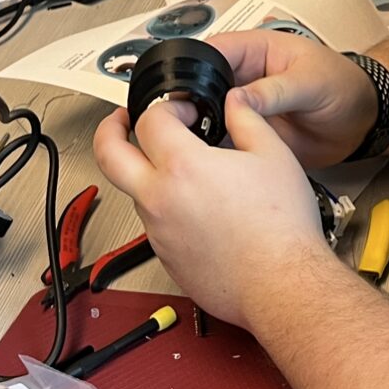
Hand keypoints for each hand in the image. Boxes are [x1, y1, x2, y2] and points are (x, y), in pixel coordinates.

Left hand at [92, 90, 339, 329]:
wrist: (280, 284)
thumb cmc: (281, 229)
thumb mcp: (273, 154)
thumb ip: (247, 119)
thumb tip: (235, 103)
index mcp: (183, 167)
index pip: (150, 120)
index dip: (167, 107)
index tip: (185, 112)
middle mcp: (159, 199)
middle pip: (107, 155)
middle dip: (109, 129)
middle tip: (122, 122)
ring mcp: (157, 232)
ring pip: (135, 192)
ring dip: (148, 174)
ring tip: (186, 172)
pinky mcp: (166, 258)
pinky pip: (155, 225)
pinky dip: (168, 209)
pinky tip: (202, 210)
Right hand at [205, 30, 376, 168]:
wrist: (363, 122)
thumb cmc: (346, 86)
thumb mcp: (312, 82)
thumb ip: (275, 89)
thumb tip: (239, 98)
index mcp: (259, 50)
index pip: (216, 50)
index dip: (196, 66)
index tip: (185, 86)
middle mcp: (247, 78)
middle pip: (204, 84)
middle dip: (192, 99)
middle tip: (189, 117)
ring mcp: (247, 107)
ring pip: (209, 113)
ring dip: (203, 125)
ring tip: (202, 138)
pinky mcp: (252, 132)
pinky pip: (225, 139)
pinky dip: (217, 147)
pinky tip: (216, 155)